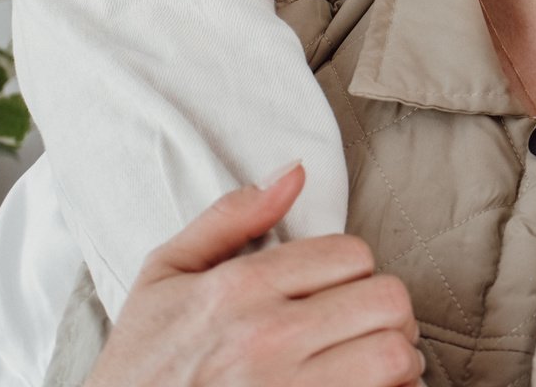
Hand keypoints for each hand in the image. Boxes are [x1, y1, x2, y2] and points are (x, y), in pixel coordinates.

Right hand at [86, 163, 422, 386]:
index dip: (353, 271)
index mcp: (238, 289)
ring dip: (393, 357)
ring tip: (368, 362)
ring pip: (395, 354)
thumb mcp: (164, 276)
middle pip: (386, 300)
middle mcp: (266, 339)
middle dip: (384, 312)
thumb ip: (229, 218)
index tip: (337, 291)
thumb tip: (294, 172)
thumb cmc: (141, 363)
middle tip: (364, 326)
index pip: (351, 255)